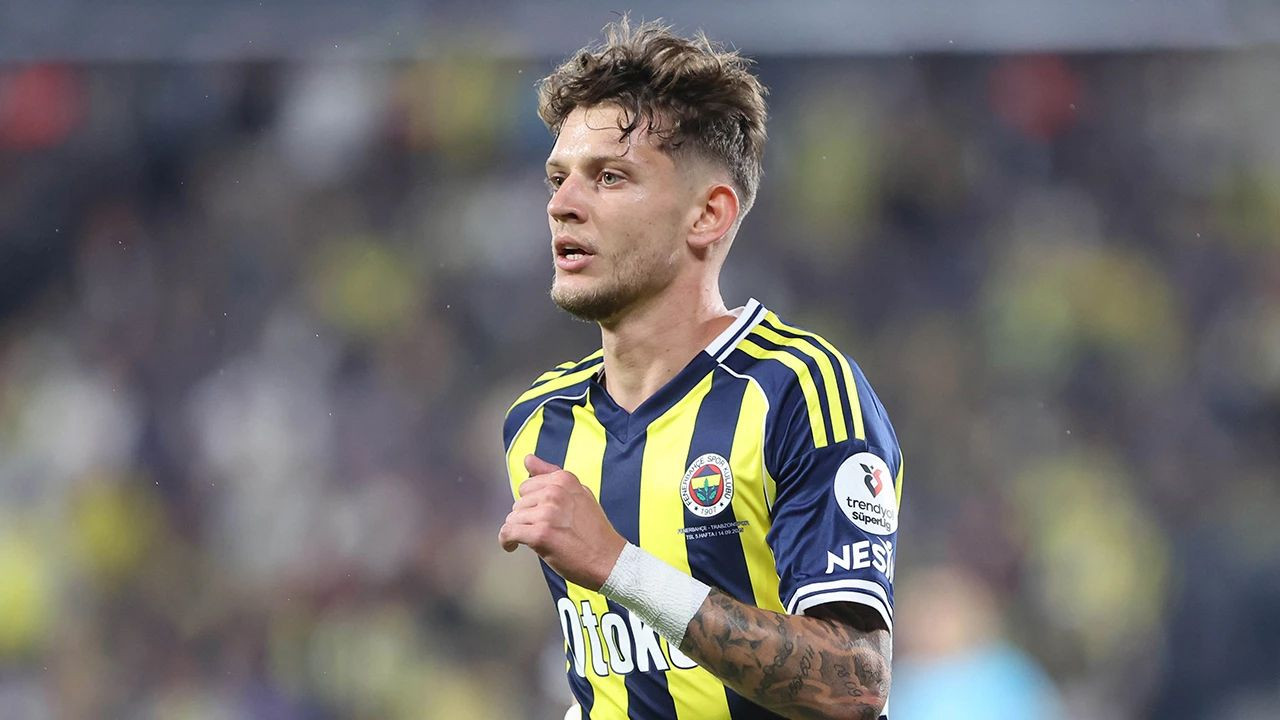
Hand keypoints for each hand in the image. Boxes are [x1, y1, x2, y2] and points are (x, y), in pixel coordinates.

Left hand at [498, 454, 626, 590]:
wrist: (609, 561)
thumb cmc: (594, 532)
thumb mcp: (579, 494)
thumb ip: (551, 474)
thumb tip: (528, 458)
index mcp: (564, 479)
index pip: (528, 486)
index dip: (533, 504)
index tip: (542, 515)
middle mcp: (555, 492)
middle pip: (518, 502)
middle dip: (526, 518)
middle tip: (545, 530)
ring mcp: (547, 513)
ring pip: (512, 518)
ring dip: (519, 531)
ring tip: (536, 540)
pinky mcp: (539, 534)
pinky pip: (507, 533)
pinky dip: (506, 542)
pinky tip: (513, 546)